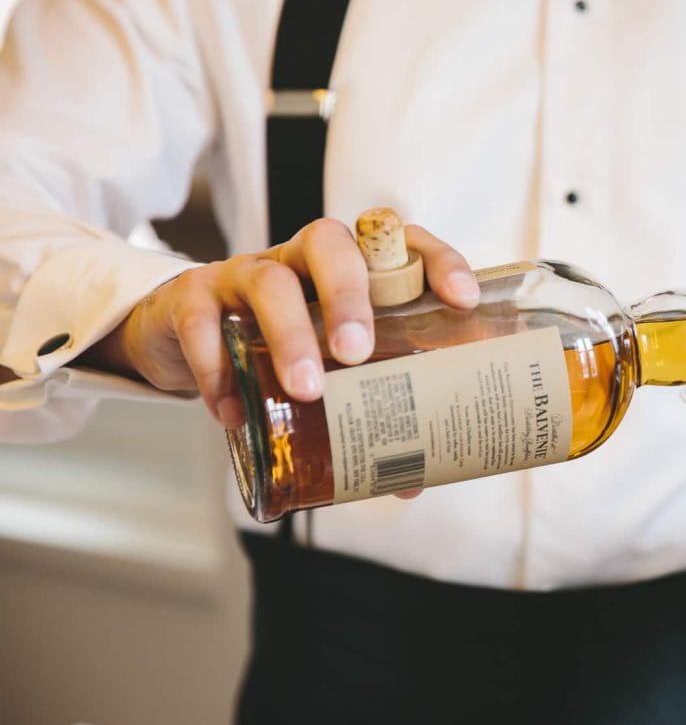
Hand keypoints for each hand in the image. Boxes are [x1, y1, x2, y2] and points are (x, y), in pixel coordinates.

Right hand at [86, 218, 479, 430]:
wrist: (182, 333)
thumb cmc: (280, 346)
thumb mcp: (327, 365)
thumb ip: (366, 408)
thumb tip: (410, 481)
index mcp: (350, 267)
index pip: (401, 242)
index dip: (437, 261)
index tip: (465, 299)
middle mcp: (300, 258)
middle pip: (330, 246)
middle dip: (349, 296)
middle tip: (359, 353)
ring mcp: (244, 272)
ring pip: (269, 283)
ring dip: (291, 336)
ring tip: (307, 390)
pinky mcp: (192, 297)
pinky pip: (202, 323)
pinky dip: (218, 368)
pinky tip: (234, 413)